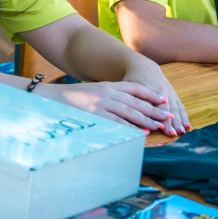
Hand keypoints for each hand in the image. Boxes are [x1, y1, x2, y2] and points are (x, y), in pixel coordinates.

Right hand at [37, 81, 175, 133]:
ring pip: (130, 112)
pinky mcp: (96, 115)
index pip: (134, 88)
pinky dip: (131, 128)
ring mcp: (102, 104)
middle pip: (136, 101)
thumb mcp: (92, 92)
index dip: (150, 93)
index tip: (163, 99)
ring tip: (159, 125)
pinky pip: (118, 123)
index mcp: (107, 85)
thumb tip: (122, 108)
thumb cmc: (70, 98)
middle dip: (154, 109)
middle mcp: (107, 92)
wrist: (49, 98)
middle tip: (168, 115)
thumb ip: (107, 97)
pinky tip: (141, 133)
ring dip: (147, 120)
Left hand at [122, 60, 189, 135]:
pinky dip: (184, 116)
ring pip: (175, 108)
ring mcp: (169, 93)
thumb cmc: (132, 80)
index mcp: (147, 89)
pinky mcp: (174, 95)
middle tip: (172, 134)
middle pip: (165, 108)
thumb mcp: (127, 88)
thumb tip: (127, 119)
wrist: (144, 67)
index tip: (158, 128)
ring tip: (181, 131)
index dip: (154, 116)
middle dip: (169, 121)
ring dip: (178, 121)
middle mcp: (160, 90)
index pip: (151, 105)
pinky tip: (187, 125)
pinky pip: (180, 106)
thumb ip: (128, 102)